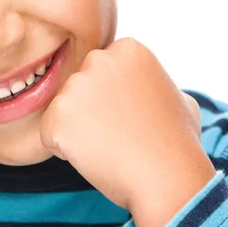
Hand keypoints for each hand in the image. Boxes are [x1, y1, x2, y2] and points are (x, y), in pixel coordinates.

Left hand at [40, 38, 214, 226]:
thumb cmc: (177, 143)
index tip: (132, 117)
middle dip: (91, 111)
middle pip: (78, 88)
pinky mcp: (57, 115)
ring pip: (62, 111)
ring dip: (78, 131)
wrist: (166, 177)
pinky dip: (64, 150)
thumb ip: (152, 84)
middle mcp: (98, 59)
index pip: (99, 72)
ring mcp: (75, 86)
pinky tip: (93, 155)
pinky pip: (49, 134)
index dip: (113, 101)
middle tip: (119, 133)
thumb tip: (147, 86)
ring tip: (109, 145)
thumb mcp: (178, 97)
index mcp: (126, 49)